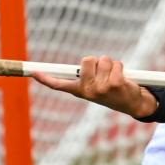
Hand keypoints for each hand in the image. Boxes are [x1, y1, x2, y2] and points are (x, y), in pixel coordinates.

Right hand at [31, 55, 157, 118]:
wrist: (132, 104)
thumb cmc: (112, 91)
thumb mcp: (96, 86)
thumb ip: (86, 76)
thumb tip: (81, 65)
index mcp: (79, 91)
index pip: (59, 84)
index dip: (45, 78)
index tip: (33, 72)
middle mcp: (87, 91)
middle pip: (86, 60)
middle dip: (97, 61)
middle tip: (104, 73)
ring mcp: (100, 88)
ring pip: (103, 60)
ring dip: (111, 64)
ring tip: (115, 77)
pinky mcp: (114, 84)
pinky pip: (116, 63)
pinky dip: (121, 66)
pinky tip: (123, 79)